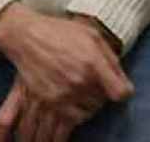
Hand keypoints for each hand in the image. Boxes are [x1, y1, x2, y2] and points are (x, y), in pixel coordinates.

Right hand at [0, 4, 132, 141]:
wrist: (25, 35)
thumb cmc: (59, 31)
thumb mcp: (92, 35)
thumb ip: (111, 59)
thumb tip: (124, 82)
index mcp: (92, 62)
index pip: (121, 92)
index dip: (122, 91)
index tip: (117, 89)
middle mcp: (79, 80)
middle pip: (103, 102)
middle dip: (100, 94)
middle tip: (91, 82)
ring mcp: (63, 93)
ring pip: (88, 113)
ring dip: (87, 105)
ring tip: (80, 91)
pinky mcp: (49, 101)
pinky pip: (70, 119)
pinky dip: (73, 114)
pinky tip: (69, 103)